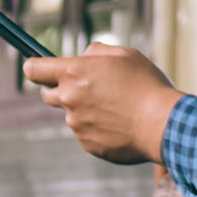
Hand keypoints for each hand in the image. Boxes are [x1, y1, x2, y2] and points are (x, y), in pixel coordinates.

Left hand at [21, 43, 185, 165]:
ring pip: (72, 115)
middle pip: (47, 94)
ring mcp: (77, 124)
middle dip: (61, 90)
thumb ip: (97, 52)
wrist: (163, 124)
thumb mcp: (125, 55)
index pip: (34, 69)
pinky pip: (87, 134)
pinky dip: (98, 129)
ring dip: (86, 110)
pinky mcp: (88, 145)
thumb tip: (84, 56)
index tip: (36, 67)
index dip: (33, 67)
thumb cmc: (147, 85)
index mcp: (74, 73)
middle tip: (86, 88)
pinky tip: (121, 125)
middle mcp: (69, 99)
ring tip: (118, 109)